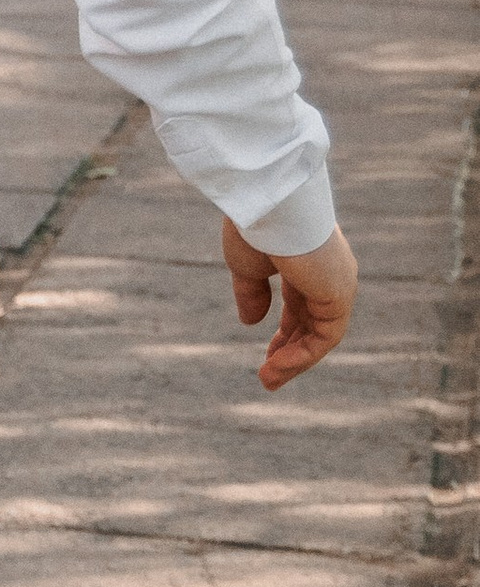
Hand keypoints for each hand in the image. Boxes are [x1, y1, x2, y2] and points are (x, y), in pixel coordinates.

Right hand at [222, 216, 357, 390]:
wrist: (269, 205)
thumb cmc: (257, 226)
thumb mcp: (247, 266)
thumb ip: (252, 293)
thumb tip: (250, 322)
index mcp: (307, 262)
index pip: (301, 305)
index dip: (285, 332)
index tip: (266, 353)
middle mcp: (328, 275)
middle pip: (313, 323)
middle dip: (291, 351)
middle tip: (268, 375)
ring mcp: (337, 285)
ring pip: (321, 334)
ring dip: (295, 360)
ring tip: (268, 380)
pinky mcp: (339, 296)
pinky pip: (326, 337)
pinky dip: (302, 356)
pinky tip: (277, 366)